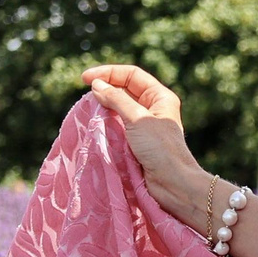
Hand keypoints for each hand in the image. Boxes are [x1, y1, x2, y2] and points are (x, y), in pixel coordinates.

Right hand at [81, 65, 209, 230]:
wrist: (172, 184)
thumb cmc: (160, 149)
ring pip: (119, 107)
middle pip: (125, 89)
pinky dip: (105, 122)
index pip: (131, 75)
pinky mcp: (137, 141)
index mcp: (160, 97)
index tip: (85, 78)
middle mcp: (153, 107)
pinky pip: (118, 125)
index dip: (108, 73)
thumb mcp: (138, 119)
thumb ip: (117, 99)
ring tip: (88, 108)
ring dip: (104, 106)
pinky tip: (94, 123)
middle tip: (85, 94)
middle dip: (105, 88)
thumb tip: (97, 85)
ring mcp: (144, 125)